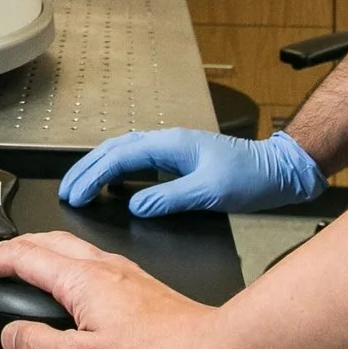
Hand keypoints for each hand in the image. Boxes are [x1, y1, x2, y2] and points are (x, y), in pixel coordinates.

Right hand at [0, 231, 239, 348]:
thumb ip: (39, 346)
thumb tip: (12, 336)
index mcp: (81, 280)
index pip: (23, 257)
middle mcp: (104, 268)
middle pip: (47, 242)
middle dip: (14, 249)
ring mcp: (125, 275)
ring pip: (72, 250)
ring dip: (41, 254)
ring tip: (27, 269)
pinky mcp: (142, 289)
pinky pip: (93, 264)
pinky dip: (68, 267)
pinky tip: (76, 287)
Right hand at [58, 128, 323, 215]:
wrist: (281, 170)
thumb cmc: (252, 177)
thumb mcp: (210, 191)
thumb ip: (170, 198)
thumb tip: (134, 206)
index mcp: (171, 145)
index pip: (118, 158)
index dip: (91, 176)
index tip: (73, 196)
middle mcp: (169, 142)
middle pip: (114, 150)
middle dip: (86, 170)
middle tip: (67, 192)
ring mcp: (175, 149)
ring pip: (124, 153)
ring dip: (100, 169)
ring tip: (82, 187)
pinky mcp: (182, 160)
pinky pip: (139, 162)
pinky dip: (119, 171)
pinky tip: (118, 186)